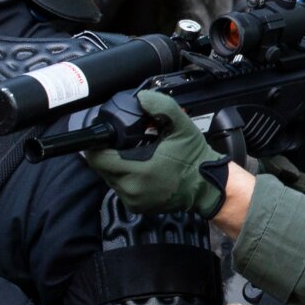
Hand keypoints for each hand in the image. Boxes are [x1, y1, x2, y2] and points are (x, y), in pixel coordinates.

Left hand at [84, 90, 230, 217]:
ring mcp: (133, 200)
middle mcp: (131, 189)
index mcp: (138, 170)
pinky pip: (120, 188)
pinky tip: (139, 168)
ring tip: (135, 155)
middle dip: (109, 153)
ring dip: (116, 166)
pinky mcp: (136, 207)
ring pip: (109, 178)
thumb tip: (142, 97)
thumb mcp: (181, 126)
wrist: (206, 186)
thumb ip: (161, 107)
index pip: (98, 158)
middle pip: (102, 167)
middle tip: (126, 143)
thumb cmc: (194, 158)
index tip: (109, 136)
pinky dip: (125, 177)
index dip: (98, 145)